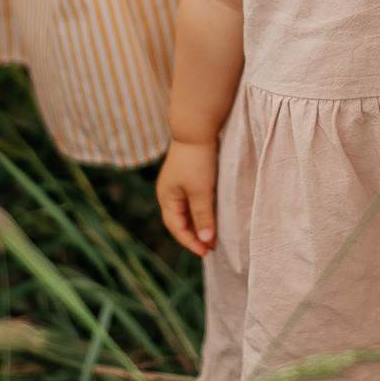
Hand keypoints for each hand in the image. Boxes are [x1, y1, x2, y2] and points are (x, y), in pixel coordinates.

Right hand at [157, 140, 218, 256]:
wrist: (197, 128)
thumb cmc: (197, 160)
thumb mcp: (201, 191)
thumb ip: (203, 216)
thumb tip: (205, 240)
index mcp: (166, 197)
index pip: (176, 227)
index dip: (191, 242)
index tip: (206, 251)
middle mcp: (168, 192)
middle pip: (179, 221)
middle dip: (194, 235)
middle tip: (211, 247)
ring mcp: (177, 184)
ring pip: (186, 211)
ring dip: (198, 224)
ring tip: (212, 234)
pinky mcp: (187, 176)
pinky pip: (192, 200)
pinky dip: (200, 211)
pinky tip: (211, 214)